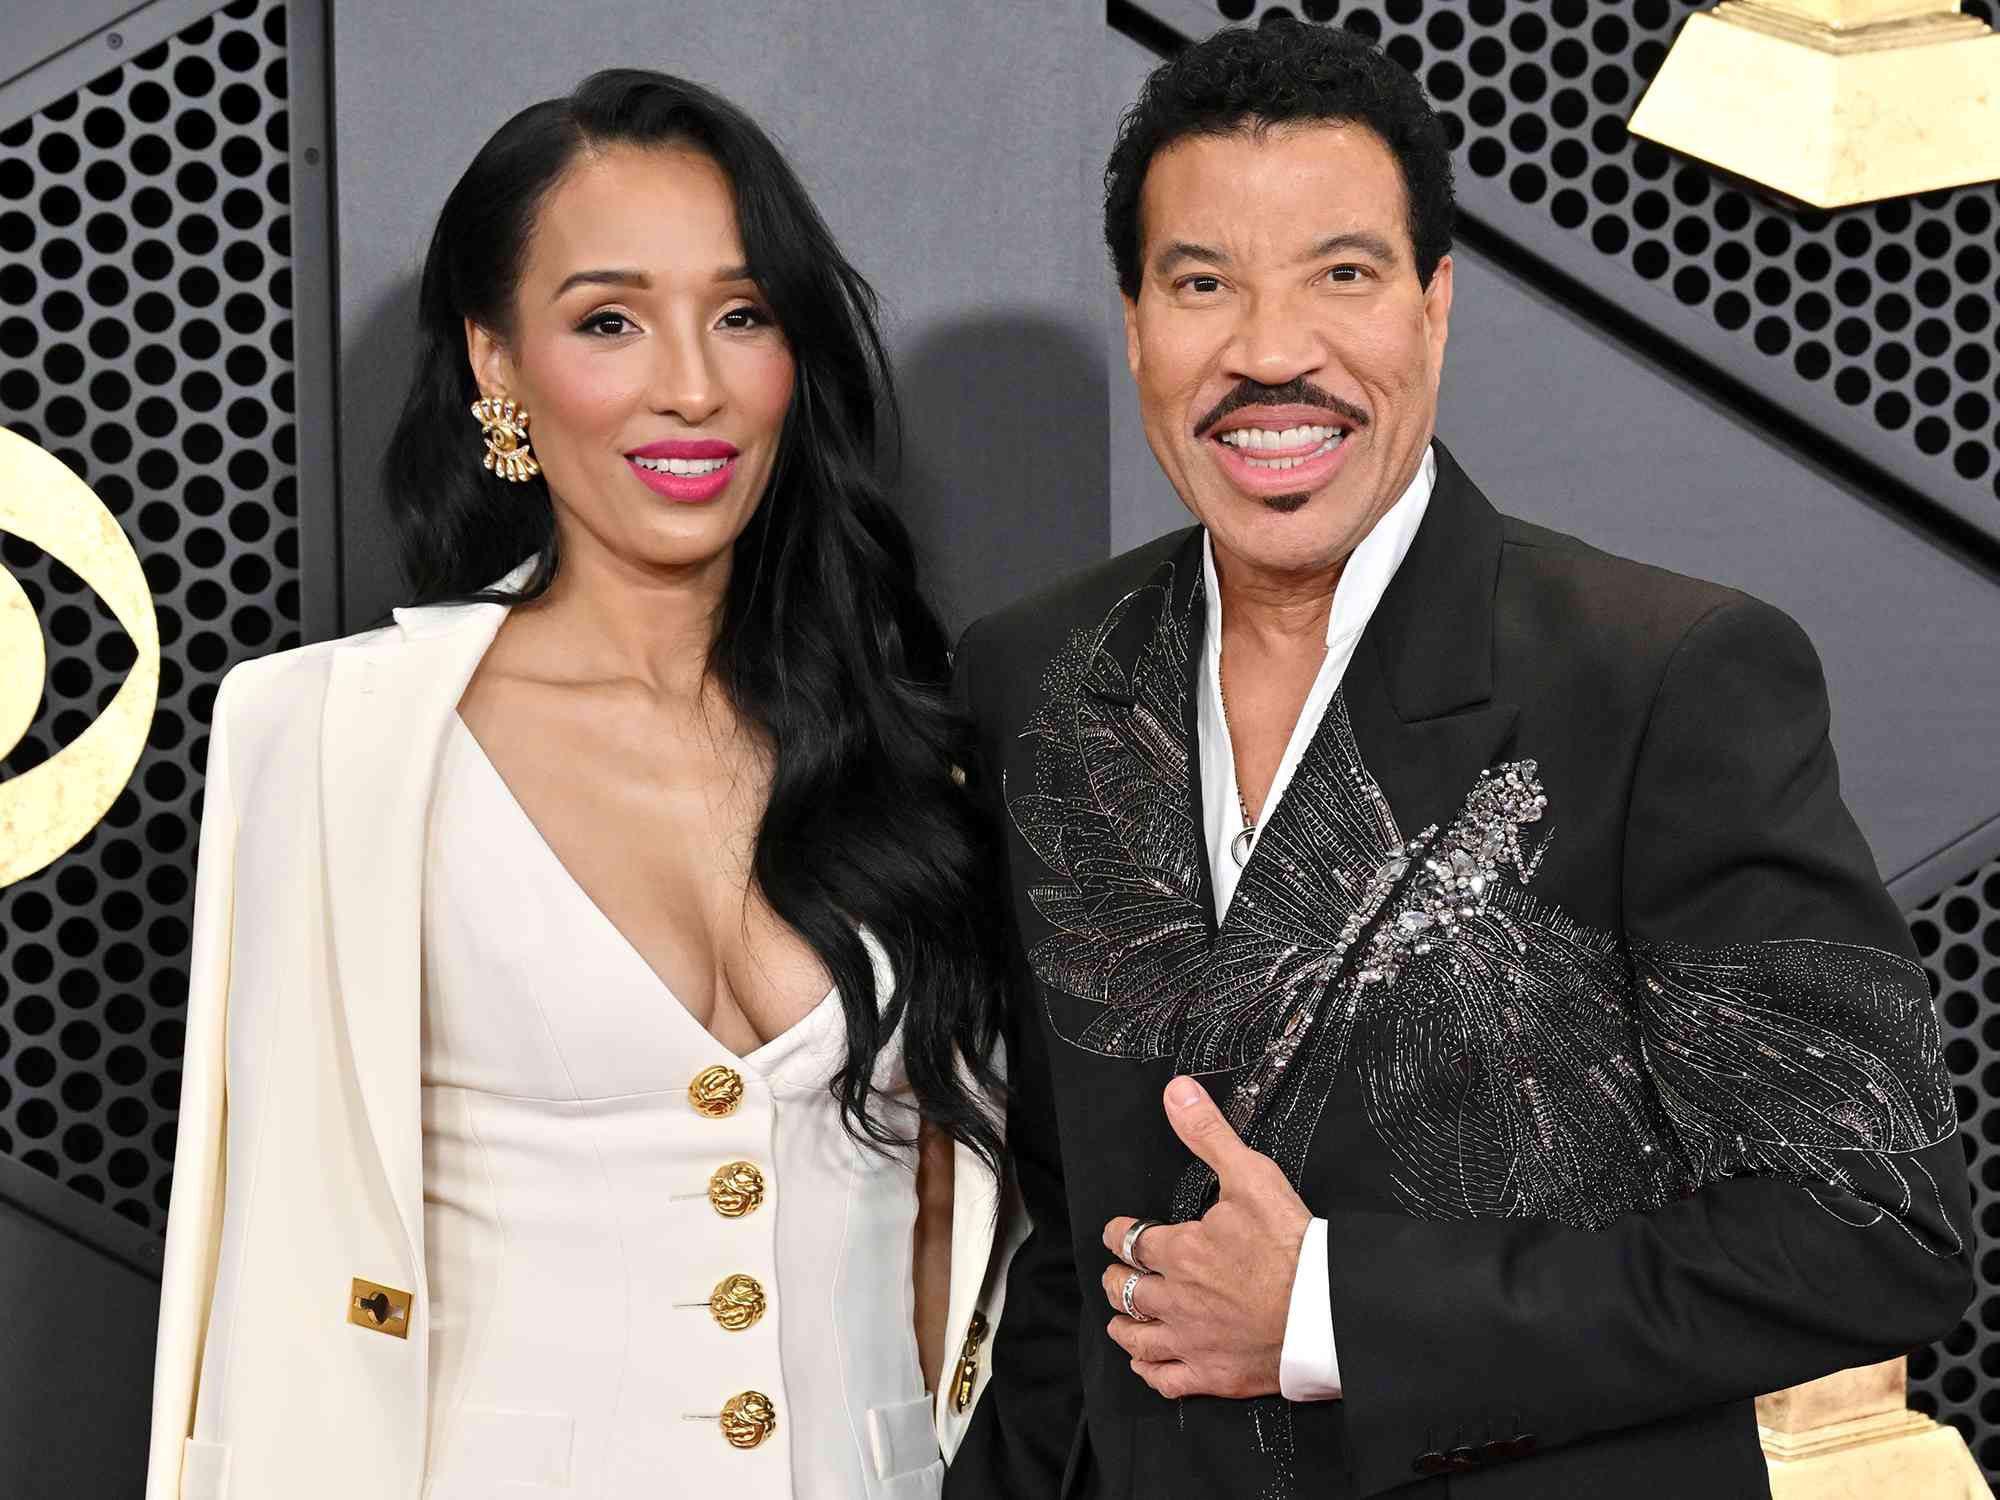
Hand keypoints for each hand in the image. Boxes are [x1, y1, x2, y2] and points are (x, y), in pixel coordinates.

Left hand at [1100, 1076, 1311, 1398]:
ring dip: (1123, 1324)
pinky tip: (1145, 1364)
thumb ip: (1208, 1134)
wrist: (1328, 1309)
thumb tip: (1177, 1093)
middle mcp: (1174, 1298)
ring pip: (1136, 1336)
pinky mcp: (1212, 1374)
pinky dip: (1149, 1370)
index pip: (1130, 1241)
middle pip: (1125, 1289)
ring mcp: (1191, 1339)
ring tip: (1120, 1318)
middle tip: (1117, 1272)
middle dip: (1117, 1278)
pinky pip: (1165, 1379)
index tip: (1118, 1233)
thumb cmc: (1293, 1244)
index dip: (1119, 1234)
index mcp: (1179, 1251)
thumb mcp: (1250, 1175)